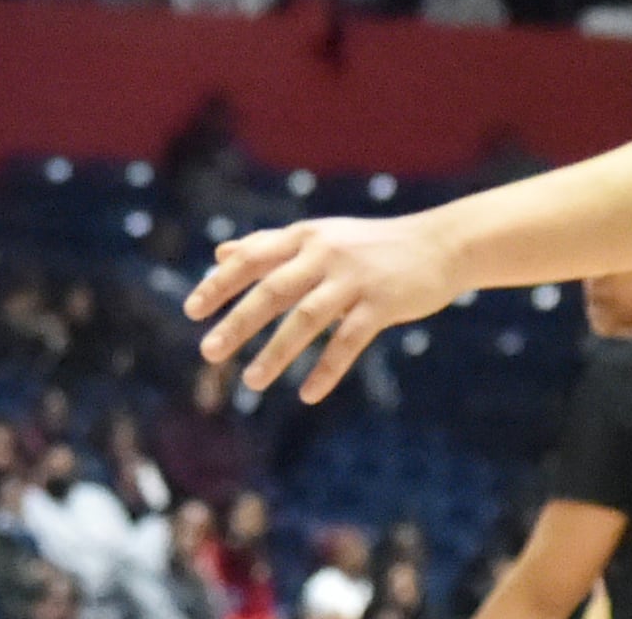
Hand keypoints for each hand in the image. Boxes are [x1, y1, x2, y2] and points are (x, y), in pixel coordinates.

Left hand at [182, 214, 461, 403]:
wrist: (439, 245)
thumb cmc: (369, 245)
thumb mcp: (317, 237)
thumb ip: (269, 245)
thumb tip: (221, 253)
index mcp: (304, 237)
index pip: (251, 258)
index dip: (220, 283)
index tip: (192, 310)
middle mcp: (324, 254)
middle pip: (272, 290)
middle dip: (237, 322)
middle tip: (208, 352)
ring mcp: (354, 279)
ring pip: (306, 319)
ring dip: (276, 352)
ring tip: (250, 381)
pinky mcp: (382, 304)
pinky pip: (348, 341)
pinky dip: (327, 370)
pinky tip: (307, 395)